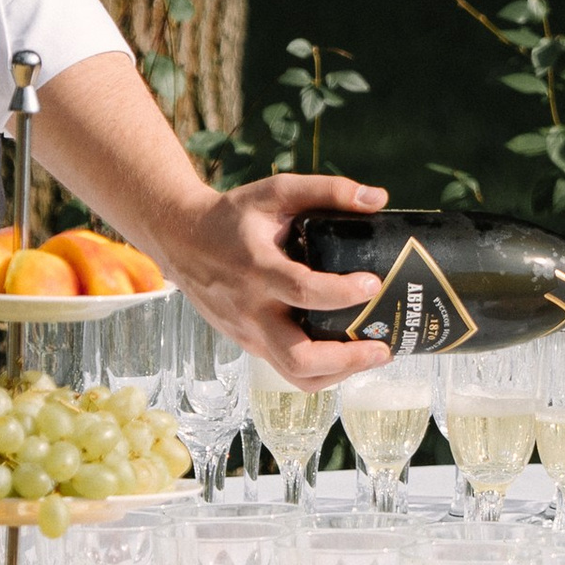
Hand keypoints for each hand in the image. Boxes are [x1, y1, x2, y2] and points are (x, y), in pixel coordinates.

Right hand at [163, 171, 394, 381]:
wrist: (181, 241)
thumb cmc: (232, 216)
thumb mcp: (275, 192)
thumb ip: (326, 191)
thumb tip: (378, 199)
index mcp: (257, 269)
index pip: (302, 292)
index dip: (342, 292)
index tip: (373, 283)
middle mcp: (251, 309)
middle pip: (298, 357)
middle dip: (346, 360)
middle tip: (383, 347)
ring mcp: (249, 333)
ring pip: (295, 374)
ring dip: (339, 373)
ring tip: (373, 354)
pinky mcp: (250, 344)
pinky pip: (287, 369)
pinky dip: (322, 369)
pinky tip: (347, 353)